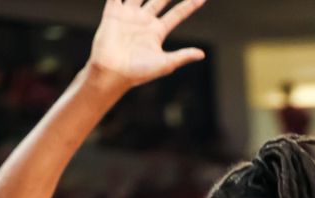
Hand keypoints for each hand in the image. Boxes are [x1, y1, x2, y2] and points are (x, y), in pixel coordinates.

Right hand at [89, 0, 205, 89]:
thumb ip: (182, 56)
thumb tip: (202, 54)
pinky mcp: (113, 13)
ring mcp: (128, 15)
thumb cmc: (138, 72)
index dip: (189, 5)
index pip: (177, 14)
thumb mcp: (165, 64)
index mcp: (157, 32)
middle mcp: (144, 21)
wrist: (112, 73)